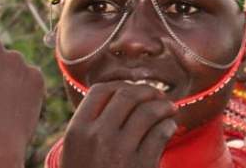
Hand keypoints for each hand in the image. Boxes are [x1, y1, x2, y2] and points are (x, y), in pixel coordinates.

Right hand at [61, 82, 177, 167]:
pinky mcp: (142, 166)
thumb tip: (118, 94)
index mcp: (78, 129)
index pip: (100, 90)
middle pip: (125, 96)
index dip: (118, 85)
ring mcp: (120, 151)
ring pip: (147, 112)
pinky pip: (159, 134)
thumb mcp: (75, 148)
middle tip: (156, 93)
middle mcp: (98, 136)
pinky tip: (169, 126)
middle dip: (145, 91)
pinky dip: (168, 126)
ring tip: (169, 107)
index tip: (130, 89)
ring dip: (162, 105)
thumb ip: (90, 121)